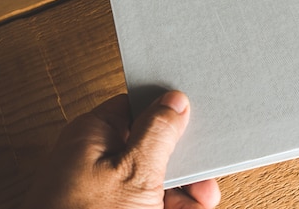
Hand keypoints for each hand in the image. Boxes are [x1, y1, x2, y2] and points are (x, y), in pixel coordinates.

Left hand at [22, 91, 220, 208]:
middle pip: (149, 147)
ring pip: (150, 180)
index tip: (196, 120)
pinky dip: (167, 206)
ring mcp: (100, 189)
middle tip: (205, 179)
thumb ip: (157, 133)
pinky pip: (141, 201)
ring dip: (181, 191)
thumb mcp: (135, 172)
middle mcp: (94, 158)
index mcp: (93, 134)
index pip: (135, 107)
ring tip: (203, 202)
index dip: (166, 112)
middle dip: (182, 163)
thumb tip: (174, 101)